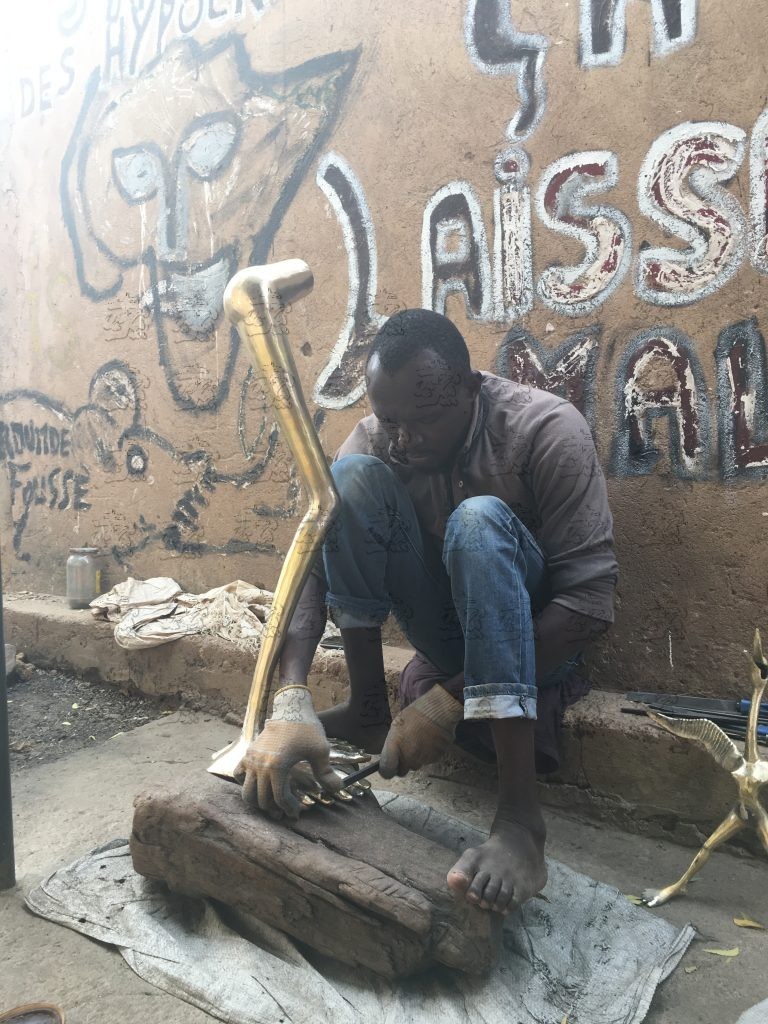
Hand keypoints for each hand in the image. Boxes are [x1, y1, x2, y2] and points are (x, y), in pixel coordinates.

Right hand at [236, 685, 341, 818]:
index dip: (289, 809)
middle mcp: (260, 765)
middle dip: (274, 809)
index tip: (297, 813)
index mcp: (277, 766)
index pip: (280, 798)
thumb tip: (338, 788)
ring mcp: (251, 759)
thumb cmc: (307, 729)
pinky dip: (246, 784)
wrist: (291, 708)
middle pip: (262, 799)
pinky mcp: (248, 753)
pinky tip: (259, 786)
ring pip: (247, 791)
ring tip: (271, 805)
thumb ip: (326, 773)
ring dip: (258, 801)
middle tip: (285, 813)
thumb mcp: (321, 750)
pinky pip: (239, 774)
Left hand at [379, 684, 462, 777]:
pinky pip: (428, 761)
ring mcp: (423, 759)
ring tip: (419, 740)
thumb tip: (391, 754)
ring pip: (416, 765)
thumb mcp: (397, 725)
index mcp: (395, 747)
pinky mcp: (436, 759)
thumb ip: (393, 744)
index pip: (387, 771)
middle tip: (406, 749)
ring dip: (416, 758)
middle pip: (402, 771)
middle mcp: (409, 757)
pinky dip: (428, 754)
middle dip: (402, 763)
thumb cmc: (416, 714)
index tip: (389, 766)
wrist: (440, 710)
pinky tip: (429, 741)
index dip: (387, 770)